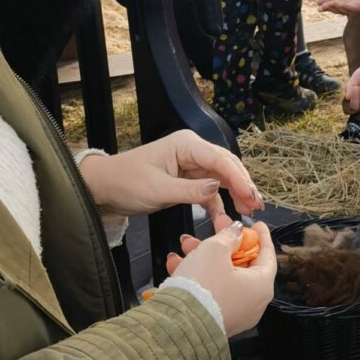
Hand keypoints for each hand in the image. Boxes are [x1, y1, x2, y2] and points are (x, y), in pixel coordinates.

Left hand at [78, 130, 262, 228]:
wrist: (103, 188)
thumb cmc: (126, 183)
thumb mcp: (157, 189)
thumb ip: (189, 190)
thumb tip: (217, 190)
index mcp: (186, 145)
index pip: (220, 160)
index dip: (239, 178)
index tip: (252, 196)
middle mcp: (192, 150)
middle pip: (226, 166)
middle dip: (243, 185)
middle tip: (257, 206)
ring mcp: (191, 164)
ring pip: (221, 178)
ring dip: (235, 193)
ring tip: (250, 210)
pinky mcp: (187, 178)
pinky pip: (209, 189)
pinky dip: (219, 202)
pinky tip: (227, 215)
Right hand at [168, 221, 276, 336]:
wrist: (177, 325)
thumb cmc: (203, 287)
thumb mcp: (215, 249)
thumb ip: (228, 236)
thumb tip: (236, 232)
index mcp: (261, 285)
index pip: (267, 255)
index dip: (261, 236)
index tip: (256, 225)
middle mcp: (251, 303)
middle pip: (240, 264)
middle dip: (223, 244)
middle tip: (216, 226)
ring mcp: (233, 313)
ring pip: (220, 276)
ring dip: (203, 257)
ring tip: (186, 244)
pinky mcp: (213, 319)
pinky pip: (208, 292)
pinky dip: (195, 277)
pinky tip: (176, 263)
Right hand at [319, 0, 359, 14]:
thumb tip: (318, 4)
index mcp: (339, 7)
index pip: (331, 8)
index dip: (325, 8)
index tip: (320, 8)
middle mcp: (345, 10)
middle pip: (336, 10)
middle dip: (330, 7)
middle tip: (325, 5)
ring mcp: (351, 10)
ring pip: (342, 10)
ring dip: (337, 7)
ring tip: (332, 3)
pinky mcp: (358, 8)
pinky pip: (351, 9)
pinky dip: (345, 7)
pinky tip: (340, 3)